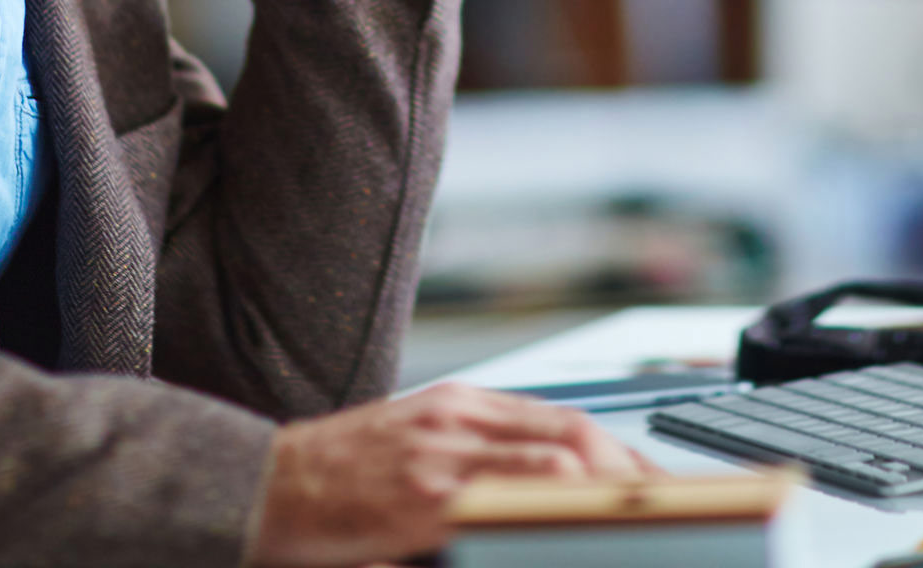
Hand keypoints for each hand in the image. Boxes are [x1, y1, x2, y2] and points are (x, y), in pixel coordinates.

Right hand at [244, 382, 653, 567]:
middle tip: (675, 503)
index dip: (619, 451)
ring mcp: (439, 451)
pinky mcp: (418, 494)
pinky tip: (581, 517)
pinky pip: (500, 494)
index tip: (657, 481)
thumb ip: (471, 468)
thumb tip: (542, 495)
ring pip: (550, 454)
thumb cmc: (329, 481)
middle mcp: (456, 416)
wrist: (248, 486)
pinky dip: (549, 501)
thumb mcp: (409, 455)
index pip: (561, 419)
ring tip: (648, 514)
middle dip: (631, 468)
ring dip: (608, 484)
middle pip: (570, 431)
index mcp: (457, 405)